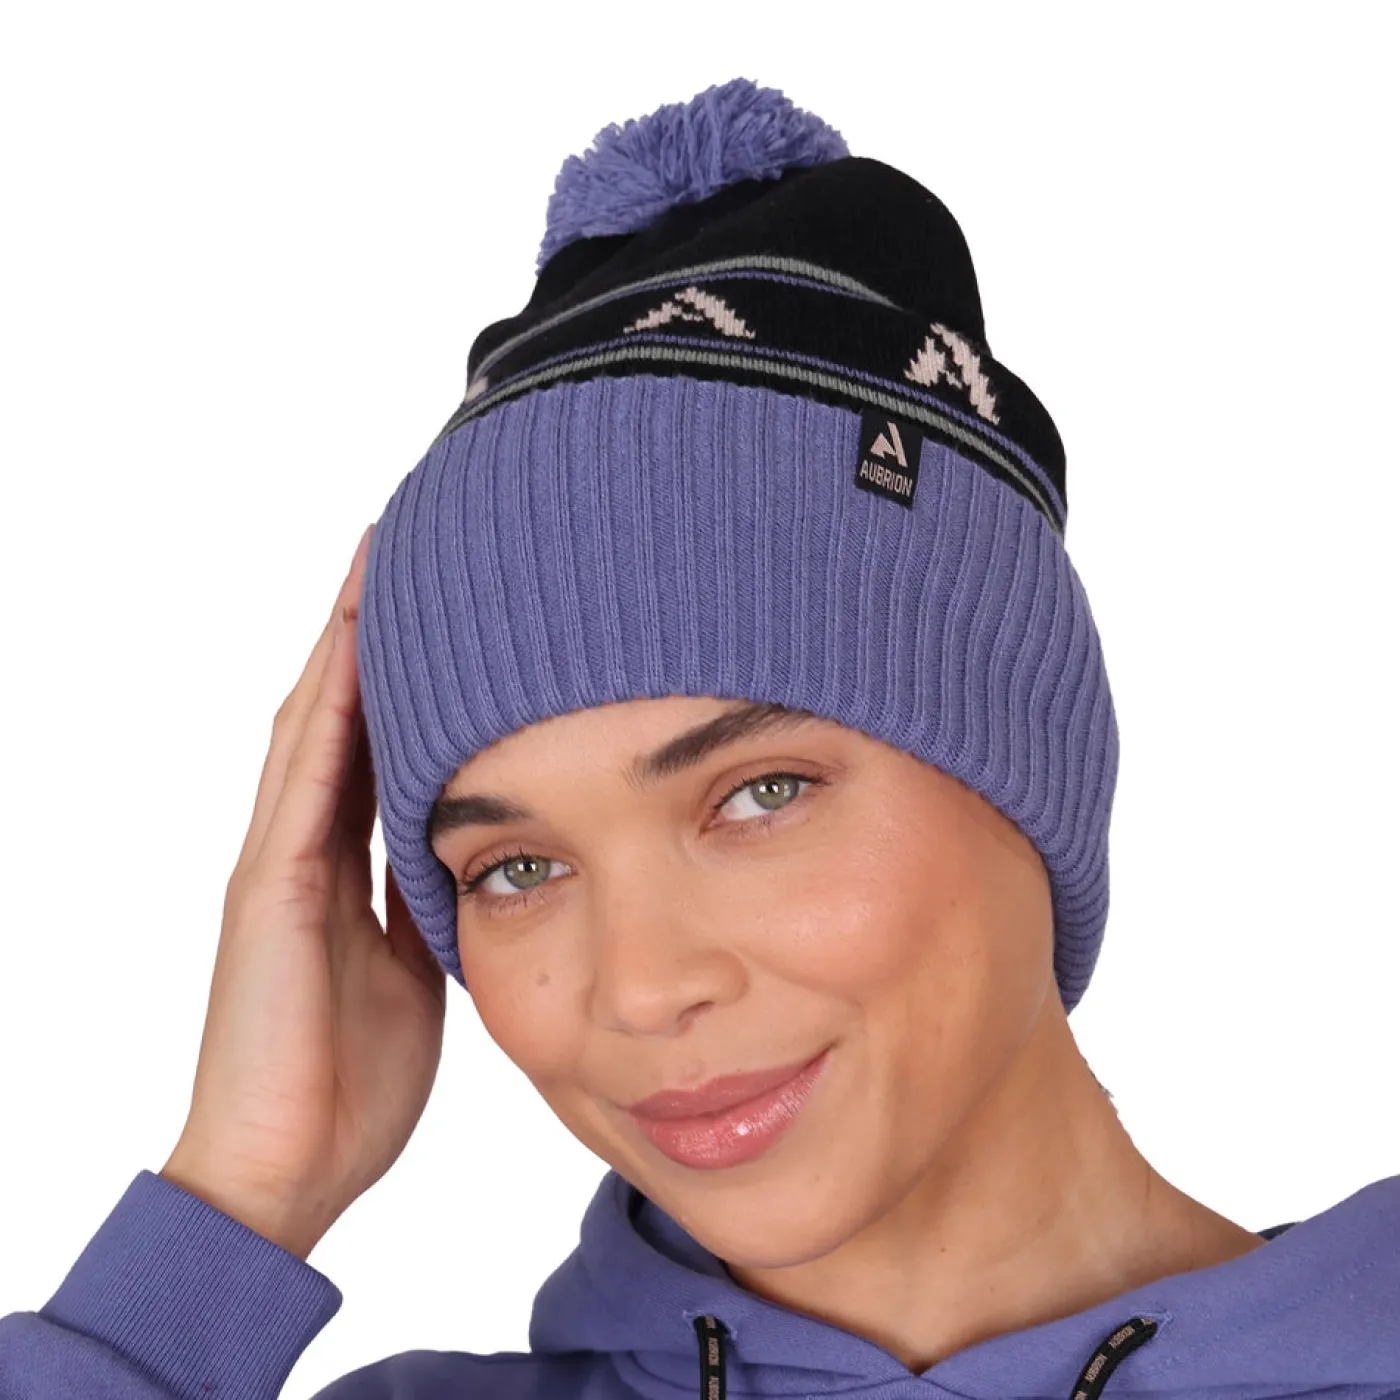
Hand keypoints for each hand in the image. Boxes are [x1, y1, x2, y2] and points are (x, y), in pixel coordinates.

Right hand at [160, 523, 446, 1259]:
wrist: (287, 1167)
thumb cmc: (351, 1080)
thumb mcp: (416, 970)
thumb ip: (427, 906)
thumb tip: (475, 862)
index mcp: (344, 866)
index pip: (377, 743)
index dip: (406, 674)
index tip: (450, 609)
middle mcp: (305, 847)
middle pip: (341, 712)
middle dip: (373, 632)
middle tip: (412, 546)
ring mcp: (278, 862)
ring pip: (314, 723)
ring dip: (346, 641)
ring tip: (379, 560)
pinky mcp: (267, 889)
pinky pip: (303, 780)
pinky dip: (328, 709)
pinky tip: (351, 647)